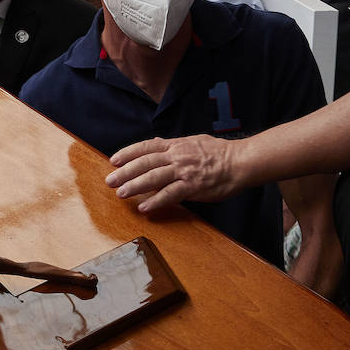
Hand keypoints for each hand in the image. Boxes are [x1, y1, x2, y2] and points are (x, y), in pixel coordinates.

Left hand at [105, 135, 239, 211]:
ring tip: (120, 193)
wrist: (240, 161)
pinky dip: (156, 201)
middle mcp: (177, 155)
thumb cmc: (219, 153)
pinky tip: (144, 207)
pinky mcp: (193, 186)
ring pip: (154, 177)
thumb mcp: (194, 142)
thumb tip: (158, 143)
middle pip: (145, 162)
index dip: (128, 153)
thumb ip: (174, 145)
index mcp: (176, 144)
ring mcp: (184, 170)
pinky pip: (171, 194)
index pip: (147, 146)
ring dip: (135, 186)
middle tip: (109, 181)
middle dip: (125, 172)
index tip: (113, 160)